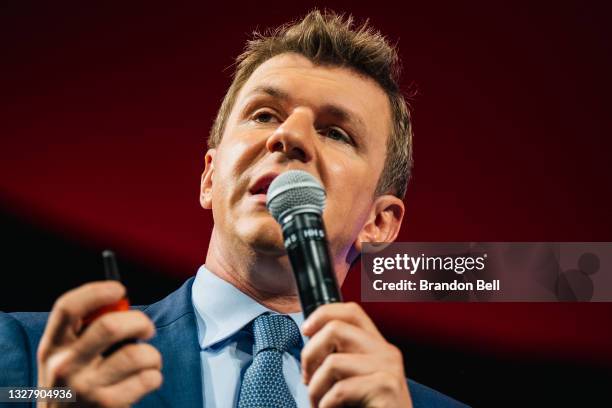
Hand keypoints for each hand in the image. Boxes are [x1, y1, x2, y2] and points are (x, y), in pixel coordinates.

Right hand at [37, 281, 161, 406]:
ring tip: (149, 360)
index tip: (119, 289)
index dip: (97, 291)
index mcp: (52, 346)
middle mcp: (64, 366)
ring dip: (152, 354)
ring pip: (136, 354)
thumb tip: (122, 305)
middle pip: (110, 326)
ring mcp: (85, 388)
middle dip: (140, 322)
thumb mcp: (64, 358)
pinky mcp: (107, 406)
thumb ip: (84, 333)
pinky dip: (154, 376)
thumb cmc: (72, 386)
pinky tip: (146, 380)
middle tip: (147, 329)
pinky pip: (147, 379)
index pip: (68, 307)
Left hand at [301, 302, 412, 407]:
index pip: (351, 311)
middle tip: (307, 379)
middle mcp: (386, 352)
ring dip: (316, 388)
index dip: (323, 314)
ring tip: (319, 404)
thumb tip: (310, 346)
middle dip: (310, 353)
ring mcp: (388, 369)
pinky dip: (326, 405)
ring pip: (333, 361)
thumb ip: (342, 359)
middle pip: (335, 328)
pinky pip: (340, 389)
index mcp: (378, 346)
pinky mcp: (385, 388)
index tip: (305, 330)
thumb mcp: (355, 380)